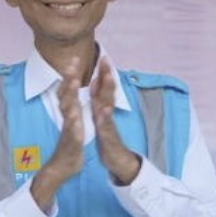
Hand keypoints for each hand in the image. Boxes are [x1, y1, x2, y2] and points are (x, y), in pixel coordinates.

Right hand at [30, 69, 85, 212]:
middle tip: (70, 63)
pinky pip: (72, 134)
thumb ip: (70, 108)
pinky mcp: (71, 144)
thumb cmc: (68, 145)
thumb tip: (69, 93)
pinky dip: (74, 126)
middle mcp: (67, 119)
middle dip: (69, 79)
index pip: (69, 92)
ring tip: (73, 83)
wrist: (61, 169)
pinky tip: (77, 119)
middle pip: (66, 96)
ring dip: (70, 97)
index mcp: (69, 114)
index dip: (71, 75)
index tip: (74, 58)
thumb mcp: (71, 123)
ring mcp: (67, 131)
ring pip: (68, 111)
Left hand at [91, 60, 140, 185]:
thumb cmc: (108, 138)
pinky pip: (106, 126)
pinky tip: (104, 109)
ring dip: (108, 92)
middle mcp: (107, 114)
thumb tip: (99, 81)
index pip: (103, 87)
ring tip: (108, 78)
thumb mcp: (103, 116)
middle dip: (107, 75)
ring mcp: (108, 124)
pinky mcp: (108, 137)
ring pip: (108, 105)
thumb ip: (101, 99)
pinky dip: (105, 117)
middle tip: (106, 59)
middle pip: (108, 91)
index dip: (103, 72)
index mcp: (103, 109)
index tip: (103, 55)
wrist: (116, 161)